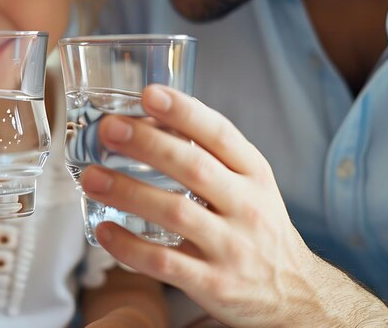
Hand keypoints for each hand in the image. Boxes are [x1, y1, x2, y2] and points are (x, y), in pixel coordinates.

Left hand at [78, 85, 351, 326]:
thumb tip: (147, 119)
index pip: (221, 134)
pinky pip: (164, 263)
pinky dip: (129, 246)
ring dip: (128, 191)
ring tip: (92, 177)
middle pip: (194, 167)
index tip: (149, 94)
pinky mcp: (214, 284)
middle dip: (148, 144)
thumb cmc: (258, 228)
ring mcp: (232, 247)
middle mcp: (246, 207)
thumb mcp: (250, 185)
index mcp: (254, 175)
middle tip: (110, 130)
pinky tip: (103, 230)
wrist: (295, 293)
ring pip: (175, 212)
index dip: (184, 111)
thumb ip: (210, 156)